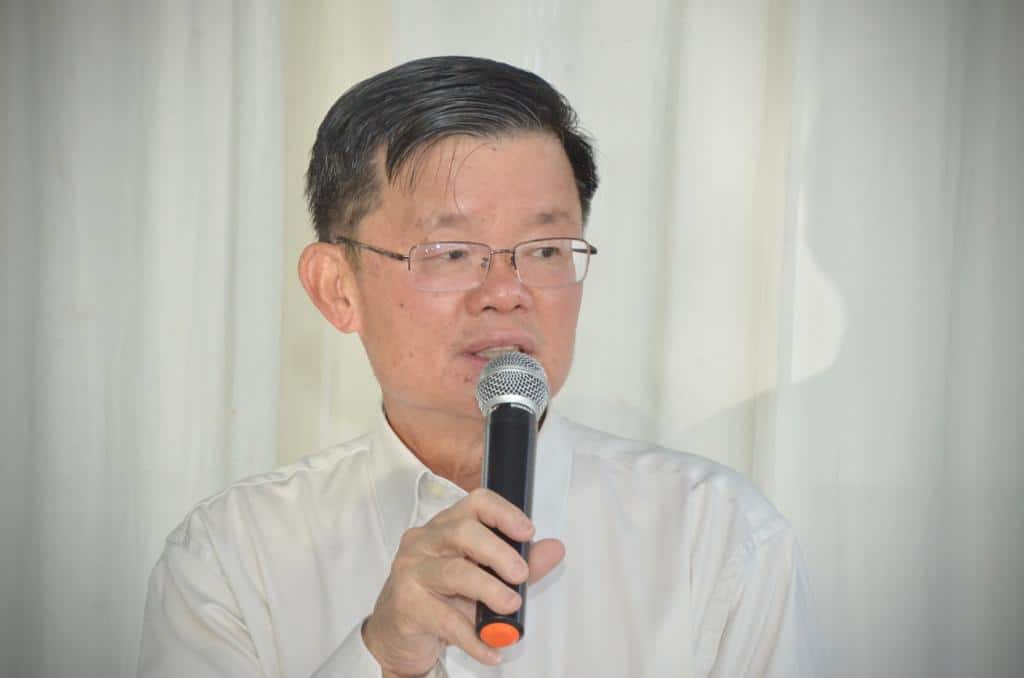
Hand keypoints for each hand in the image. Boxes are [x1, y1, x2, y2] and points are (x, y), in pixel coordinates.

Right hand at [361, 488, 565, 676]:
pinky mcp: (406, 604)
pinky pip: (446, 619)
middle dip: (498, 552)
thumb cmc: (439, 598)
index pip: (475, 504)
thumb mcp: (482, 579)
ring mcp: (412, 571)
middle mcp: (425, 541)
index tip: (527, 532)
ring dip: (489, 590)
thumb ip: (517, 564)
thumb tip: (553, 549)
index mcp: (445, 527)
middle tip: (521, 574)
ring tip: (511, 606)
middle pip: (463, 532)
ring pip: (454, 572)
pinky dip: (474, 637)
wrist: (394, 632)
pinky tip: (492, 647)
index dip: (504, 513)